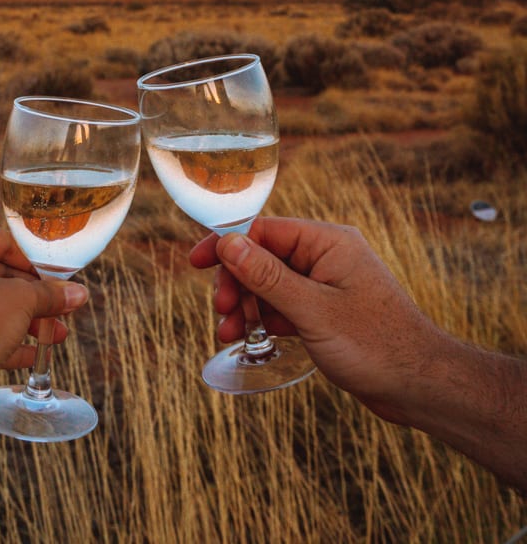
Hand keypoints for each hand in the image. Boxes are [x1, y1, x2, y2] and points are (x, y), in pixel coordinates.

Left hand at [0, 221, 88, 417]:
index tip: (61, 281)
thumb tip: (79, 293)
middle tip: (61, 308)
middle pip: (0, 274)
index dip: (38, 264)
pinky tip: (34, 354)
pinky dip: (3, 336)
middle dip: (34, 296)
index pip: (7, 243)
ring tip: (55, 335)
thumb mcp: (23, 302)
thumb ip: (51, 294)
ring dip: (24, 319)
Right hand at [190, 217, 439, 422]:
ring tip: (229, 334)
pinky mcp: (327, 310)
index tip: (197, 264)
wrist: (420, 385)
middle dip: (237, 283)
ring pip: (271, 284)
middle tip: (222, 312)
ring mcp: (327, 284)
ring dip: (248, 305)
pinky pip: (285, 305)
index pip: (264, 230)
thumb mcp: (312, 310)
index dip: (228, 246)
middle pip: (263, 257)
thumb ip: (267, 276)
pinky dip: (266, 319)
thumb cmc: (375, 344)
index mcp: (328, 242)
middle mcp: (326, 256)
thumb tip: (227, 242)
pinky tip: (252, 338)